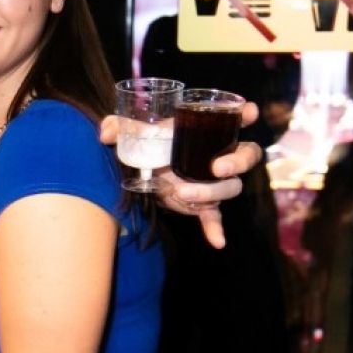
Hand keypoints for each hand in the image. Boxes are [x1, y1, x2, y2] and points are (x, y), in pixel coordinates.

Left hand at [99, 102, 262, 250]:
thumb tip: (104, 132)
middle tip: (217, 168)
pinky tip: (217, 241)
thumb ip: (118, 126)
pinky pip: (215, 217)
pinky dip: (216, 228)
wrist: (142, 172)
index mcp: (205, 131)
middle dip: (237, 161)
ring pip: (230, 187)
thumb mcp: (132, 133)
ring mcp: (213, 181)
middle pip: (247, 155)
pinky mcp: (203, 204)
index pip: (235, 119)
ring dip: (211, 193)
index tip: (249, 111)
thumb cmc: (145, 144)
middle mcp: (217, 155)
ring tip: (182, 194)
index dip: (246, 115)